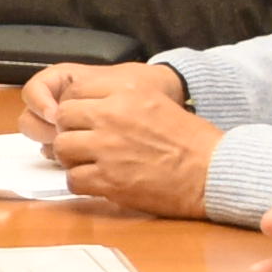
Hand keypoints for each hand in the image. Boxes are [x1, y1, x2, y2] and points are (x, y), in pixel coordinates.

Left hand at [25, 62, 216, 215]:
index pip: (74, 89)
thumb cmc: (189, 139)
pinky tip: (98, 180)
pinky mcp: (107, 180)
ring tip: (90, 162)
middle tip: (84, 141)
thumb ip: (121, 98)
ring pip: (62, 148)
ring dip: (72, 157)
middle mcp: (111, 115)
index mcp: (126, 91)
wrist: (209, 172)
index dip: (75, 105)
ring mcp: (106, 148)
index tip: (82, 117)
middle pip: (63, 118)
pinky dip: (82, 182)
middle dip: (70, 130)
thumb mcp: (155, 100)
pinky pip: (73, 180)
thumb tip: (89, 104)